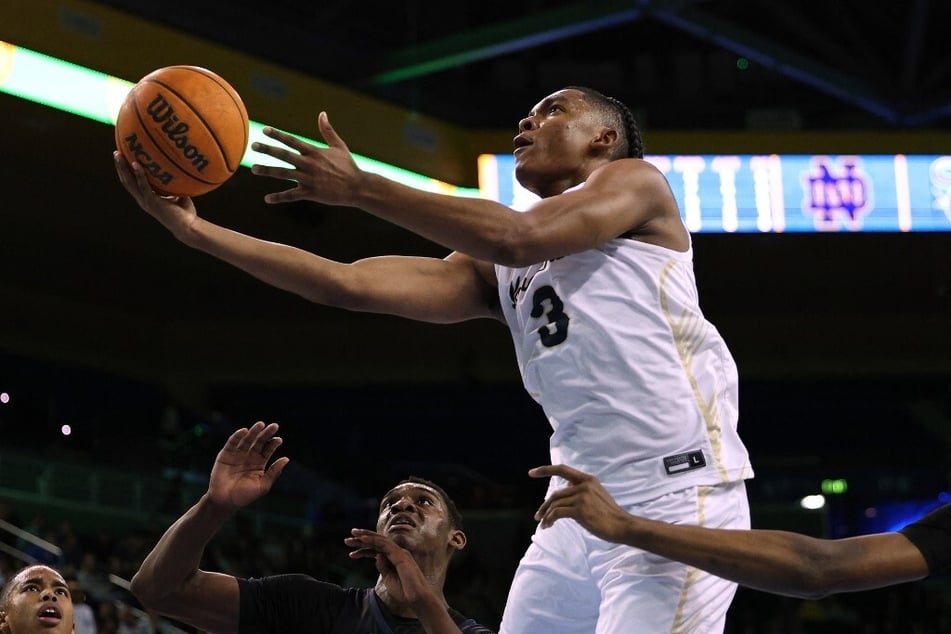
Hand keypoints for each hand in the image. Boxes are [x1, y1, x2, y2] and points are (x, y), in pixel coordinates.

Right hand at [113, 151, 198, 241]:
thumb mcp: (177, 195)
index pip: (132, 183)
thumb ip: (173, 185)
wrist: (188, 227)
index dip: (125, 172)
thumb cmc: (185, 212)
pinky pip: (143, 186)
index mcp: (146, 198)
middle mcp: (143, 200)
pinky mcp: (152, 202)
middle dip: (120, 167)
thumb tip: (177, 169)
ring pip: (130, 182)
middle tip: (116, 152)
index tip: (122, 158)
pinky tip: (135, 163)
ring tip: (119, 154)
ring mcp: (146, 202)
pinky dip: (139, 174)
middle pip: (126, 181)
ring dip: (123, 168)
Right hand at [207, 422, 289, 510]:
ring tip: (261, 424)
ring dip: (253, 431)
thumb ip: (274, 472)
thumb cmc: (245, 496)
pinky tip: (244, 431)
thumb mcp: (263, 485)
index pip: (268, 449)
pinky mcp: (225, 454)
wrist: (225, 502)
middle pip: (259, 442)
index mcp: (259, 463)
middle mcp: (249, 456)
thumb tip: (287, 458)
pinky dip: (237, 436)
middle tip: (274, 426)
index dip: (273, 443)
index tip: (279, 440)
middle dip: (266, 434)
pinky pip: (232, 443)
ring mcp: (237, 454)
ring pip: (247, 439)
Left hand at [250, 112, 364, 206]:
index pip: (292, 141)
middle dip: (267, 150)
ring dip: (268, 170)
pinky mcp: (311, 193)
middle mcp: (309, 164)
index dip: (278, 135)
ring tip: (254, 169)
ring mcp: (309, 179)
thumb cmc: (348, 166)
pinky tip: (267, 199)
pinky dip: (279, 197)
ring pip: (284, 174)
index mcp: (314, 152)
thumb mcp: (339, 146)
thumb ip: (328, 131)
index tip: (265, 130)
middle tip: (253, 146)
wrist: (358, 187)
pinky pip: (292, 195)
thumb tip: (322, 113)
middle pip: (284, 155)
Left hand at [344, 529, 436, 607]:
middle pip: (377, 543)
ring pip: (380, 540)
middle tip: (347, 540)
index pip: (376, 551)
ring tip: (353, 535)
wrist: (416, 598)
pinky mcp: (400, 555)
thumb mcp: (388, 578)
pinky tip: (363, 539)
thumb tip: (376, 556)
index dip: (363, 550)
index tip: (351, 554)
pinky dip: (373, 540)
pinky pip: (384, 544)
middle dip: (362, 540)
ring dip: (366, 536)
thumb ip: (382, 566)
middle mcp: (397, 553)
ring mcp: (399, 553)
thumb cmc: (404, 591)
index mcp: (394, 559)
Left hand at [530, 464, 631, 542]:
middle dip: (544, 506)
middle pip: (555, 494)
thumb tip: (565, 489)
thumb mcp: (597, 494)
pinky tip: (548, 526)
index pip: (562, 470)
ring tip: (543, 524)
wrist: (621, 526)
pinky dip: (550, 519)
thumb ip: (582, 490)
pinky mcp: (580, 510)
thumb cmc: (609, 514)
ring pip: (555, 504)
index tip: (532, 472)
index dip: (545, 470)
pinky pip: (557, 513)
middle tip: (538, 515)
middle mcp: (584, 485)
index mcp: (588, 479)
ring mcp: (582, 497)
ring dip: (546, 515)